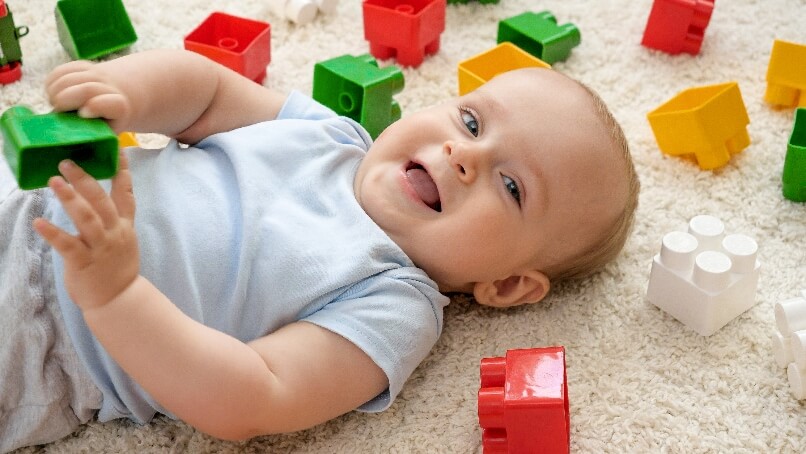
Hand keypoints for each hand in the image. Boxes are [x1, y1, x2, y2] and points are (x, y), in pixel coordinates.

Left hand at [33, 151, 138, 310]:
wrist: (120, 300)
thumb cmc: (117, 268)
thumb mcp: (125, 240)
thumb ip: (115, 219)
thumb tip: (100, 198)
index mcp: (123, 226)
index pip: (126, 194)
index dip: (122, 172)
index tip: (116, 150)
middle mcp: (114, 232)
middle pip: (101, 200)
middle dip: (85, 179)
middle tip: (67, 162)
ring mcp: (100, 247)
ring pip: (86, 217)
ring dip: (70, 198)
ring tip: (54, 181)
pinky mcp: (83, 261)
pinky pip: (67, 244)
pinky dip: (52, 233)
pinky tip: (39, 222)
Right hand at [45, 60, 132, 132]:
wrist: (120, 99)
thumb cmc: (108, 124)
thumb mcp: (106, 135)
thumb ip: (94, 140)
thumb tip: (71, 155)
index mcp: (121, 109)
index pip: (113, 103)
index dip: (97, 106)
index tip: (83, 114)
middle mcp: (110, 89)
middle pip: (87, 88)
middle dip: (67, 99)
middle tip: (60, 113)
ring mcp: (98, 75)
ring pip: (72, 77)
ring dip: (56, 91)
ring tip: (56, 105)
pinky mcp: (84, 66)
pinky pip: (62, 70)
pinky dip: (52, 81)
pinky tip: (53, 93)